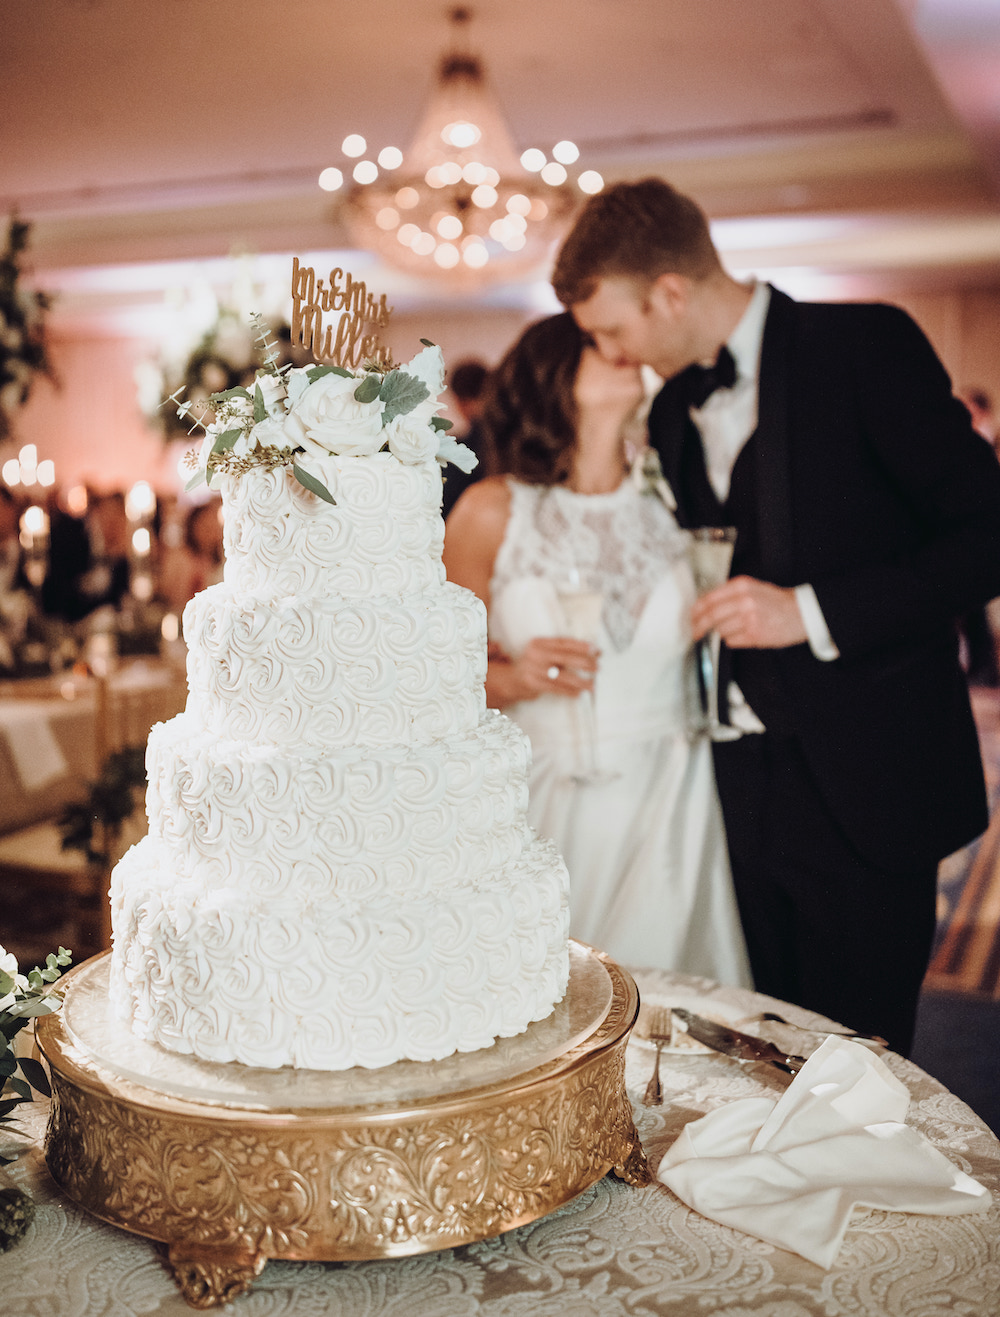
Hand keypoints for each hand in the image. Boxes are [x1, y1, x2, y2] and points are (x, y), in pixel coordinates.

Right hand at [491, 635, 598, 703]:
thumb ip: (562, 650)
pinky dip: (569, 692)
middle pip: (565, 658)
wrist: (511, 680)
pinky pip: (555, 688)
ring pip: (562, 676)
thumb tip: (594, 651)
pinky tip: (579, 694)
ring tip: (593, 685)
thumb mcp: (543, 652)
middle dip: (584, 663)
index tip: (595, 650)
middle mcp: (535, 654)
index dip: (581, 646)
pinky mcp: (532, 684)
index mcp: (538, 642)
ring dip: (580, 681)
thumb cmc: (535, 664)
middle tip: (598, 667)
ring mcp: (532, 670)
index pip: (563, 642)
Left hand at [691, 576, 807, 648]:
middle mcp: (744, 600)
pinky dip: (734, 640)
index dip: (696, 611)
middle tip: (695, 632)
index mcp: (741, 586)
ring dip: (723, 632)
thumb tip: (704, 607)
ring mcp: (749, 618)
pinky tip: (746, 634)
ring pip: (721, 630)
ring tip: (738, 628)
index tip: (691, 618)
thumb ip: (729, 595)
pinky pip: (732, 641)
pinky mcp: (754, 634)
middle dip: (699, 627)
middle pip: (711, 616)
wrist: (802, 613)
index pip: (709, 599)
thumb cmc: (776, 602)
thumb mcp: (753, 589)